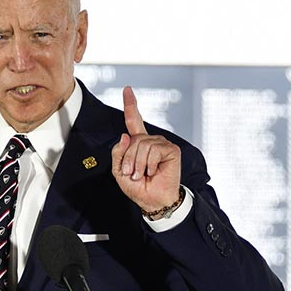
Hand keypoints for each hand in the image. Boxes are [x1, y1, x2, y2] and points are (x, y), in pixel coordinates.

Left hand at [111, 86, 181, 213]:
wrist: (153, 200)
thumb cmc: (139, 187)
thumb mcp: (119, 171)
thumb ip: (118, 152)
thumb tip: (125, 135)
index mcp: (139, 143)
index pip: (134, 121)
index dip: (131, 105)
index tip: (127, 89)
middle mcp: (151, 140)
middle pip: (133, 139)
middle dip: (129, 159)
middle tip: (133, 174)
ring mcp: (162, 143)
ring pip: (141, 145)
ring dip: (138, 164)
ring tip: (143, 175)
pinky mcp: (171, 150)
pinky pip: (153, 150)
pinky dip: (149, 164)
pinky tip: (154, 172)